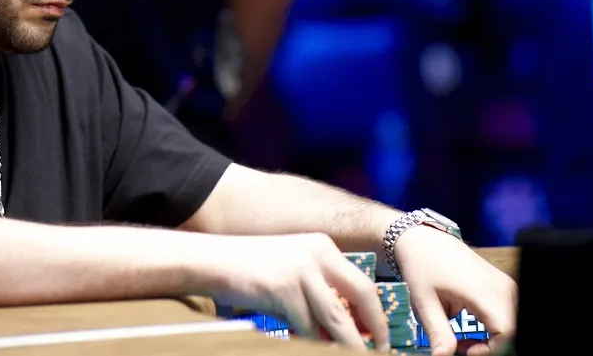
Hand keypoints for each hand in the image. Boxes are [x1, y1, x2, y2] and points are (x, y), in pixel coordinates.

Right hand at [206, 232, 389, 349]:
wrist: (212, 260)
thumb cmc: (251, 270)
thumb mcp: (292, 272)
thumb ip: (318, 294)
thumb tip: (341, 330)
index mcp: (324, 247)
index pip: (362, 283)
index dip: (375, 315)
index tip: (380, 338)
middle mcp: (319, 253)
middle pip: (363, 294)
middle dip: (376, 328)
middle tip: (379, 352)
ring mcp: (302, 269)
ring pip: (338, 318)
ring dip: (350, 345)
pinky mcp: (284, 288)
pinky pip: (307, 327)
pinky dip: (313, 344)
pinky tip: (310, 349)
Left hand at [395, 227, 516, 355]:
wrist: (421, 238)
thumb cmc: (421, 265)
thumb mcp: (425, 302)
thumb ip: (439, 334)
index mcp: (485, 291)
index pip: (507, 332)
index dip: (491, 349)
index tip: (465, 351)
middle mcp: (502, 288)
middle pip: (513, 330)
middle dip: (492, 346)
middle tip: (463, 348)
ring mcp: (504, 285)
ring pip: (511, 324)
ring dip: (493, 338)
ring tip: (464, 340)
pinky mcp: (501, 286)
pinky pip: (507, 314)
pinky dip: (493, 328)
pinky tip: (470, 327)